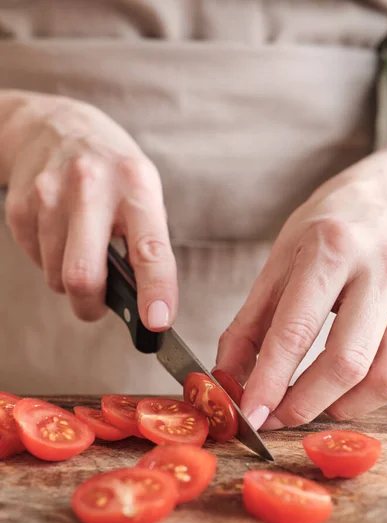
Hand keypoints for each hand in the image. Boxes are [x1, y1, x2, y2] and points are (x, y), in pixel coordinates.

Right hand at [5, 96, 176, 326]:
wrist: (54, 126)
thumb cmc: (111, 171)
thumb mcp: (142, 192)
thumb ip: (146, 243)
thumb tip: (144, 302)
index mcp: (135, 185)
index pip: (149, 249)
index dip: (155, 290)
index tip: (157, 321)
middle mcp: (90, 187)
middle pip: (84, 276)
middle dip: (91, 306)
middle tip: (99, 305)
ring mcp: (49, 194)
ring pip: (56, 277)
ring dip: (70, 280)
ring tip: (80, 248)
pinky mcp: (19, 205)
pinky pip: (36, 260)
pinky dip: (50, 260)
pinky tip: (59, 232)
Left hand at [216, 143, 386, 428]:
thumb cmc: (331, 221)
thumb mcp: (281, 257)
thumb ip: (252, 320)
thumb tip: (228, 375)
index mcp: (330, 250)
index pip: (295, 331)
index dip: (269, 381)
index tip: (250, 414)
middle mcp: (378, 271)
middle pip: (345, 363)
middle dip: (305, 404)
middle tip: (275, 418)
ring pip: (384, 377)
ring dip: (341, 406)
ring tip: (309, 405)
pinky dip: (369, 394)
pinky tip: (343, 389)